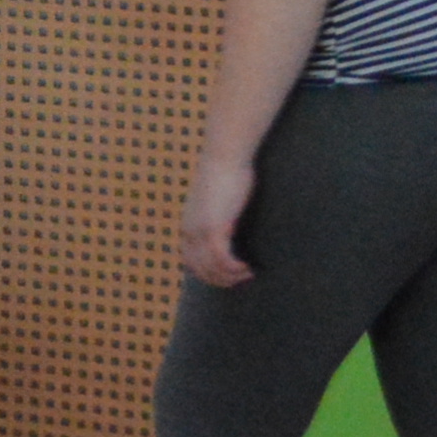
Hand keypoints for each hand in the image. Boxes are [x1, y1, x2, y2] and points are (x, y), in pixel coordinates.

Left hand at [180, 155, 256, 287]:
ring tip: (248, 274)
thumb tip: (229, 224)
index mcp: (188, 225)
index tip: (227, 277)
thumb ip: (218, 215)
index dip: (208, 273)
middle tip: (241, 279)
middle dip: (220, 279)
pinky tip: (248, 267)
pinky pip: (221, 259)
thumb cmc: (226, 174)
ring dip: (230, 276)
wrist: (225, 157)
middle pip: (199, 269)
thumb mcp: (217, 200)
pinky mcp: (214, 227)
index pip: (190, 261)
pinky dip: (234, 268)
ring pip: (211, 267)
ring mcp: (200, 230)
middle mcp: (189, 230)